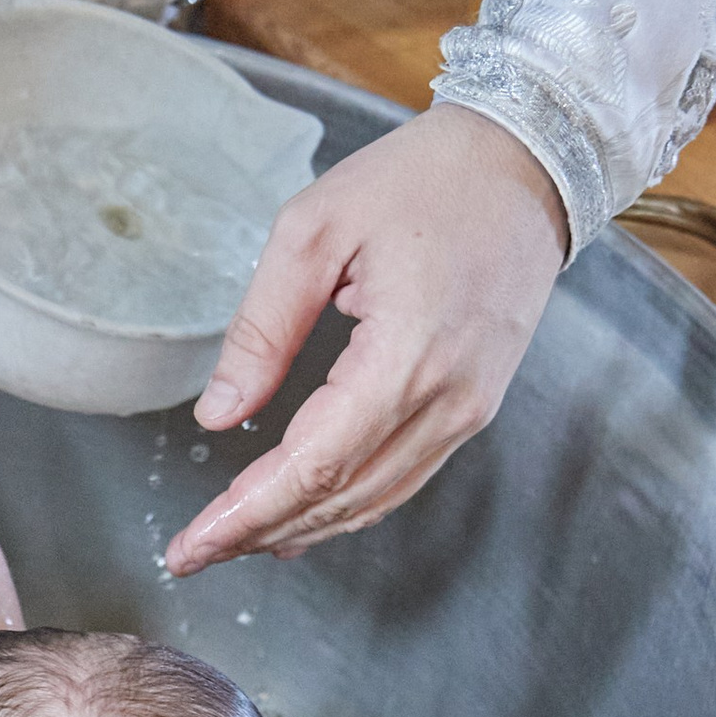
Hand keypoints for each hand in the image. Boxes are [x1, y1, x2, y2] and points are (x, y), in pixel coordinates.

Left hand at [165, 108, 568, 573]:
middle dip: (259, 533)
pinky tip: (303, 517)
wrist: (526, 162)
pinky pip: (404, 476)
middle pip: (342, 498)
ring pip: (375, 500)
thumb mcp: (314, 229)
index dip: (245, 514)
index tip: (189, 545)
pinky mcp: (474, 403)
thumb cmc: (423, 179)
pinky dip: (348, 506)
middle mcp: (447, 398)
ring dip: (301, 528)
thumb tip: (218, 413)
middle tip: (193, 554)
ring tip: (233, 542)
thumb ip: (262, 327)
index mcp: (405, 355)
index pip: (314, 466)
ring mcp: (468, 407)